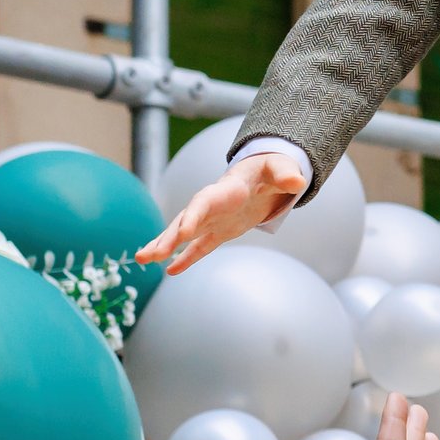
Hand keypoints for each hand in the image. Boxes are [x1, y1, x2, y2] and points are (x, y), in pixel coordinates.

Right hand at [134, 154, 306, 275]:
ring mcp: (213, 218)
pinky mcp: (220, 231)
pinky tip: (170, 271)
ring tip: (142, 260)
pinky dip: (187, 258)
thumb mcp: (281, 168)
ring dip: (165, 246)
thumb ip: (287, 174)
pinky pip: (200, 247)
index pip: (204, 202)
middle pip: (185, 220)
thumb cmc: (271, 169)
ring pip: (183, 234)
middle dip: (167, 237)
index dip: (193, 215)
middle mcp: (212, 205)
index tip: (182, 232)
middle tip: (147, 255)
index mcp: (226, 189)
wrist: (264, 174)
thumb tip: (298, 183)